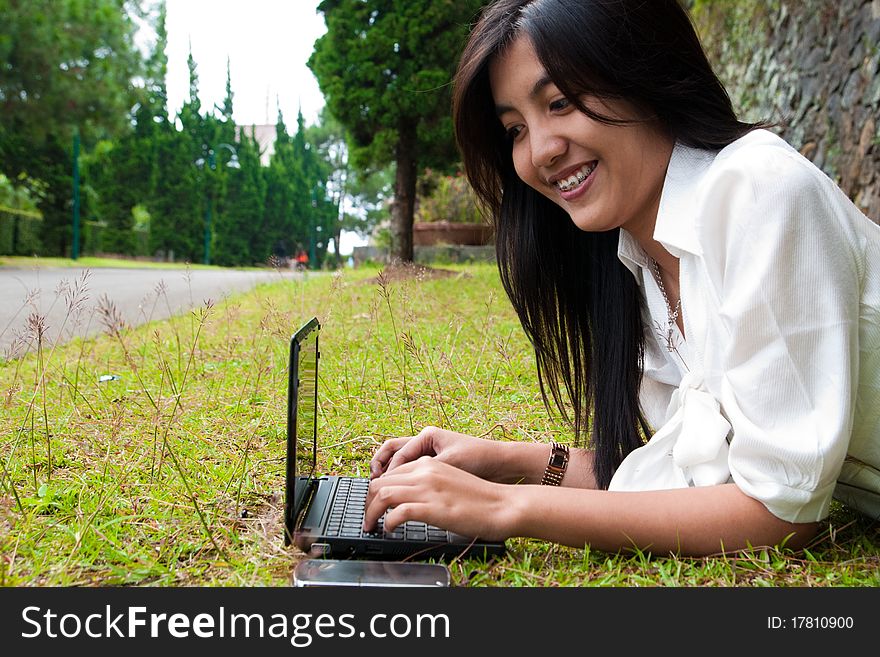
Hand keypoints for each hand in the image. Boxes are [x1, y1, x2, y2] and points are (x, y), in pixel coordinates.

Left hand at [363, 456, 513, 540]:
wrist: (503, 505)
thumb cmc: (481, 499)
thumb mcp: (449, 482)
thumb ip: (429, 485)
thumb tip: (410, 500)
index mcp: (429, 464)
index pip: (391, 473)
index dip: (377, 490)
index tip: (374, 504)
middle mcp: (425, 472)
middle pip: (380, 482)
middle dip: (367, 501)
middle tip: (367, 517)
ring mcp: (427, 489)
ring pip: (382, 495)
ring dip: (371, 512)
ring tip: (371, 525)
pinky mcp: (432, 507)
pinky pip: (396, 512)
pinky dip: (387, 522)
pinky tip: (389, 529)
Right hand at [369, 425, 502, 480]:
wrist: (502, 465)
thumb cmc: (480, 458)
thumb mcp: (450, 462)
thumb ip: (423, 469)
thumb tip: (397, 481)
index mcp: (427, 435)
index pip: (398, 453)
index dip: (389, 472)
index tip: (382, 489)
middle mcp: (425, 442)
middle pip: (391, 452)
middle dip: (380, 468)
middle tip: (373, 486)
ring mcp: (429, 454)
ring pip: (399, 462)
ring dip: (389, 475)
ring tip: (381, 491)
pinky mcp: (434, 467)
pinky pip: (411, 473)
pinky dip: (402, 482)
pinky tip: (401, 496)